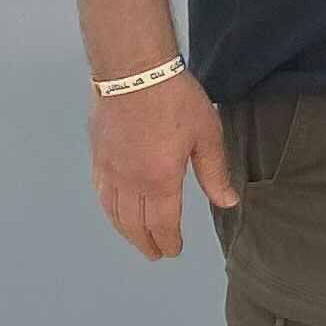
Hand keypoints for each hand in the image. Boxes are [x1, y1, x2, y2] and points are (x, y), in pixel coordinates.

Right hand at [91, 71, 234, 259]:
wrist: (133, 72)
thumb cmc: (176, 101)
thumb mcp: (206, 135)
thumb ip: (214, 173)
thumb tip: (228, 202)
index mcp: (159, 181)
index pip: (162, 224)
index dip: (168, 241)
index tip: (174, 251)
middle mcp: (129, 183)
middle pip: (133, 225)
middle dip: (146, 242)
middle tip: (156, 253)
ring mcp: (109, 171)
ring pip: (113, 212)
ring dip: (125, 231)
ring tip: (137, 239)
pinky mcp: (97, 157)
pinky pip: (101, 193)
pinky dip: (109, 210)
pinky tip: (115, 210)